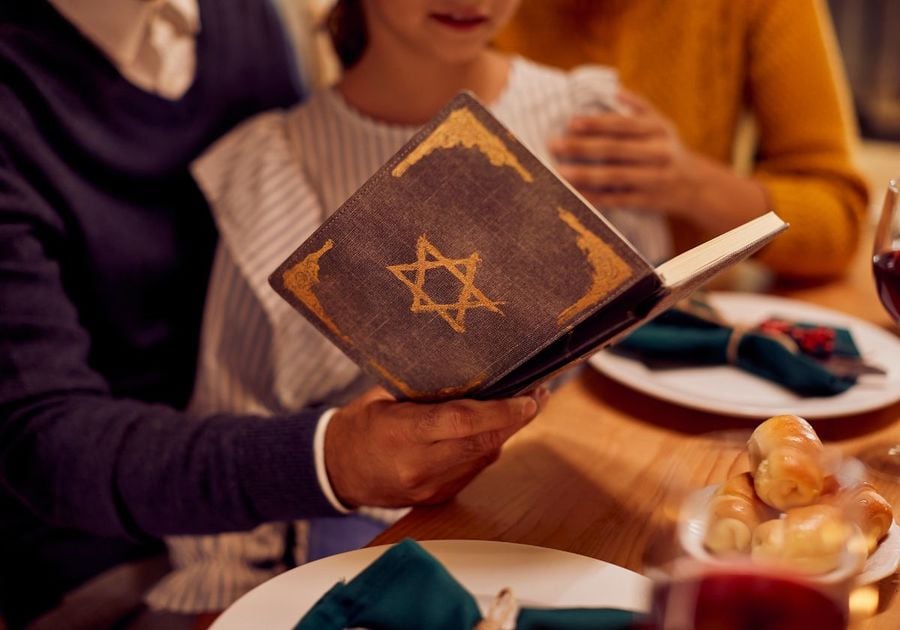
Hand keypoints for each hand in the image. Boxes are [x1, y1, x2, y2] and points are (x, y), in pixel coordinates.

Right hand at [324, 386, 548, 507]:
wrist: (336, 471)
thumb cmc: (361, 423)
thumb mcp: (385, 398)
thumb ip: (426, 392)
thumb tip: (475, 374)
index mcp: (400, 434)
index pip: (461, 423)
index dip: (501, 411)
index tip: (528, 398)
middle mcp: (418, 466)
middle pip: (481, 443)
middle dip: (516, 420)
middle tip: (538, 395)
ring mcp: (429, 487)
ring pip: (483, 458)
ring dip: (506, 433)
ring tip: (525, 406)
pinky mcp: (436, 497)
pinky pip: (472, 470)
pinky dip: (487, 448)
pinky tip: (495, 429)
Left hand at [551, 89, 767, 233]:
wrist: (695, 185)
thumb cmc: (668, 148)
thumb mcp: (661, 123)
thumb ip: (638, 107)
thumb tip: (614, 91)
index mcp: (658, 129)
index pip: (622, 124)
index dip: (595, 123)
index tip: (570, 122)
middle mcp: (658, 153)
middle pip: (614, 150)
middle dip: (581, 147)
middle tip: (554, 145)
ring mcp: (654, 178)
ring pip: (614, 176)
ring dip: (584, 174)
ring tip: (559, 172)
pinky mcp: (648, 201)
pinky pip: (617, 199)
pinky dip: (595, 198)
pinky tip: (575, 195)